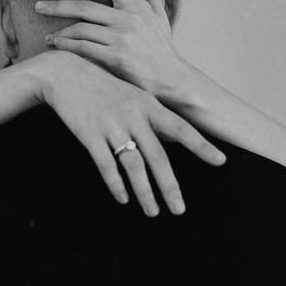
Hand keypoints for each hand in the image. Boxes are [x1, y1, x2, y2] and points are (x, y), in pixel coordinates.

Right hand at [32, 51, 225, 216]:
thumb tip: (174, 139)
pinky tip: (123, 199)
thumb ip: (152, 116)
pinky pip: (106, 165)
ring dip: (144, 192)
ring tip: (152, 212)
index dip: (201, 145)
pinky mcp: (89, 134)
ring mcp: (111, 124)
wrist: (65, 73)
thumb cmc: (102, 85)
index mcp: (147, 104)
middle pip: (158, 156)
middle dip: (170, 186)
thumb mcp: (132, 94)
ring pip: (133, 165)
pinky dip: (116, 184)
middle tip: (179, 209)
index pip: (180, 128)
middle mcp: (133, 115)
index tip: (220, 161)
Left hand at [36, 0, 185, 98]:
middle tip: (38, 5)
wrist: (172, 80)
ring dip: (60, 32)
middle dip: (57, 5)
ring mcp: (122, 38)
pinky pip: (84, 48)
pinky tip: (57, 46)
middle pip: (84, 6)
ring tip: (47, 37)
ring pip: (81, 29)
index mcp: (135, 5)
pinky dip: (67, 46)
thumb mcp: (160, 14)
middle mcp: (128, 18)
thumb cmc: (163, 48)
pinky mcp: (116, 58)